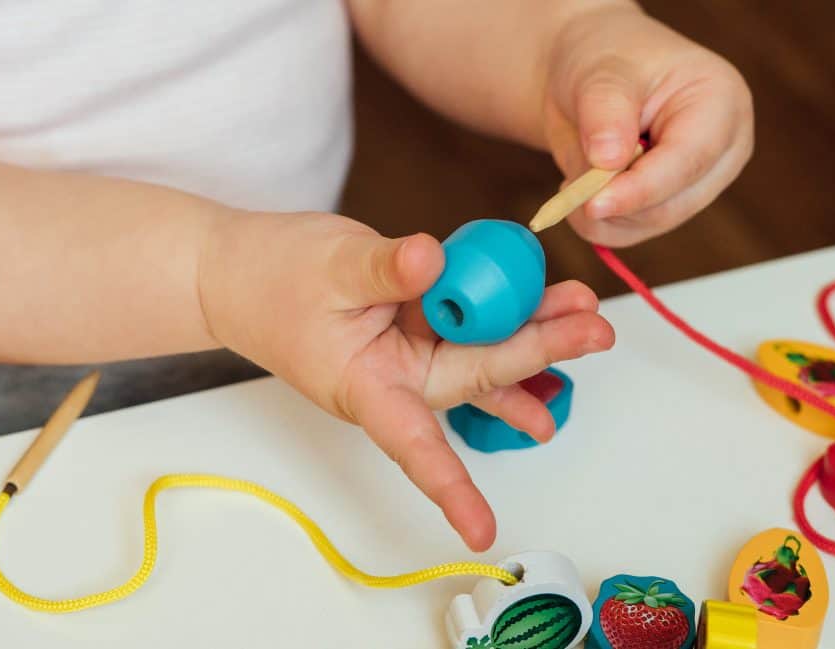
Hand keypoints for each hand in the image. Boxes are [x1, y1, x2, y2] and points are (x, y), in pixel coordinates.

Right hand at [200, 212, 613, 549]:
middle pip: (474, 378)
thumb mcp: (328, 268)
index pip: (412, 445)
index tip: (482, 531)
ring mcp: (409, 353)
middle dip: (535, 354)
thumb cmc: (270, 281)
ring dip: (533, 335)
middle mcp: (395, 380)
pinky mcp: (416, 325)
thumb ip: (383, 270)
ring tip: (587, 318)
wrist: (240, 273)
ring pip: (481, 352)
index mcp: (365, 387)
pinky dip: (506, 316)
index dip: (449, 487)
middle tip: (594, 330)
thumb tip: (432, 258)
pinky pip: (469, 326)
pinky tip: (552, 316)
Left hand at [542, 4, 753, 246]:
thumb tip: (608, 161)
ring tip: (571, 177)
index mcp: (721, 104)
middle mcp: (721, 151)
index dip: (640, 188)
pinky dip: (596, 222)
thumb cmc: (604, 61)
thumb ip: (605, 113)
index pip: (688, 161)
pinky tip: (580, 189)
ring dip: (599, 215)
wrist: (588, 77)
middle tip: (566, 189)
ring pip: (647, 225)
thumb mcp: (599, 74)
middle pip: (671, 205)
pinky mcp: (668, 206)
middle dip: (613, 203)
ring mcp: (697, 184)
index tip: (593, 204)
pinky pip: (630, 233)